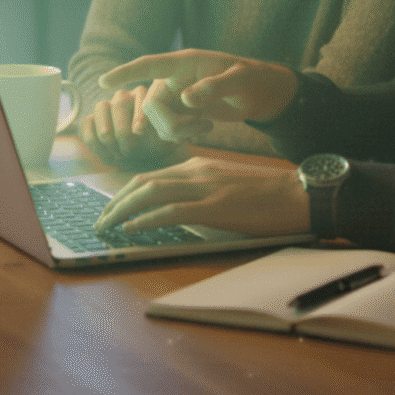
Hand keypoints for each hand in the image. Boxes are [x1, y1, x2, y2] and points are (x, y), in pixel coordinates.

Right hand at [80, 85, 182, 167]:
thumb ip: (174, 129)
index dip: (138, 115)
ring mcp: (107, 106)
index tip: (140, 133)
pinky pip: (86, 123)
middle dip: (122, 130)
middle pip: (118, 103)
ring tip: (116, 154)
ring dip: (106, 134)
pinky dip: (93, 141)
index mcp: (145, 95)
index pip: (140, 96)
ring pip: (100, 108)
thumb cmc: (157, 144)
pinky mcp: (92, 119)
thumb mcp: (170, 137)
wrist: (141, 157)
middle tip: (129, 150)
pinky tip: (105, 156)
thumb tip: (177, 123)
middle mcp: (125, 96)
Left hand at [94, 155, 310, 235]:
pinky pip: (172, 211)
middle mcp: (196, 172)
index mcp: (198, 167)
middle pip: (143, 182)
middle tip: (98, 221)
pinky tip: (132, 228)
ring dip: (122, 211)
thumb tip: (173, 211)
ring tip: (104, 226)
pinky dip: (147, 219)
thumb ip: (199, 193)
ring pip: (151, 193)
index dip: (125, 193)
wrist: (295, 194)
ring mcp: (205, 188)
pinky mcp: (215, 207)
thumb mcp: (225, 187)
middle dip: (115, 202)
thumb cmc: (264, 195)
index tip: (110, 209)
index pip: (150, 177)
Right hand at [98, 49, 298, 142]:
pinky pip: (167, 129)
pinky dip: (183, 134)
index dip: (126, 73)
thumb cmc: (253, 79)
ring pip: (156, 120)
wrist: (260, 94)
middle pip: (150, 105)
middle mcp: (175, 79)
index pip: (149, 65)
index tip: (103, 81)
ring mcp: (176, 97)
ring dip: (177, 130)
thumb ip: (215, 87)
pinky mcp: (181, 112)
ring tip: (206, 126)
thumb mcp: (240, 81)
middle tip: (201, 127)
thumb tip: (186, 99)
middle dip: (169, 123)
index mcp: (185, 63)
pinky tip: (205, 127)